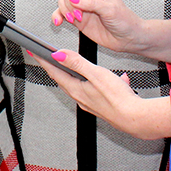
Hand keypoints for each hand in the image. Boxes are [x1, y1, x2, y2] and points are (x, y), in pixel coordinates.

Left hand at [29, 49, 170, 139]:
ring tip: (81, 66)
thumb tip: (58, 55)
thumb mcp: (96, 74)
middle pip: (64, 80)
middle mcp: (81, 99)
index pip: (54, 72)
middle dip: (56, 67)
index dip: (43, 61)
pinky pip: (97, 91)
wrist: (136, 119)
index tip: (33, 52)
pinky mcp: (103, 107)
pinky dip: (102, 82)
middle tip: (48, 58)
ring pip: (81, 85)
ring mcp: (92, 104)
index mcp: (76, 90)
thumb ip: (77, 63)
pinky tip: (118, 79)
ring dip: (79, 75)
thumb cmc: (118, 99)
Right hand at [52, 0, 170, 61]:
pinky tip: (59, 21)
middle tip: (76, 11)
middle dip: (68, 0)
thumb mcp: (110, 10)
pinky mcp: (77, 18)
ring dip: (64, 9)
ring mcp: (82, 6)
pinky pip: (62, 14)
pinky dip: (58, 16)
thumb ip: (91, 3)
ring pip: (63, 1)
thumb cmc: (126, 21)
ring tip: (74, 18)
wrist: (128, 39)